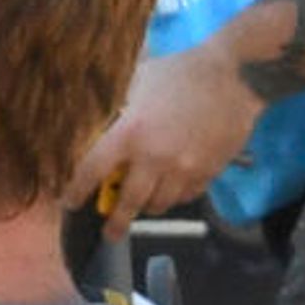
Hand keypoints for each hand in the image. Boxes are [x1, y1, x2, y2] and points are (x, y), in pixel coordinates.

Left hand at [69, 41, 261, 223]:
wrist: (235, 76)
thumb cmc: (181, 72)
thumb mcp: (138, 80)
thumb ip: (117, 106)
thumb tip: (97, 120)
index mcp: (131, 133)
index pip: (93, 171)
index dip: (76, 190)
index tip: (69, 202)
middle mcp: (155, 157)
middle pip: (128, 202)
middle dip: (116, 222)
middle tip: (110, 232)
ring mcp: (184, 168)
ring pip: (160, 204)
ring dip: (148, 207)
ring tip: (143, 205)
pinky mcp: (209, 172)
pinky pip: (186, 196)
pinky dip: (175, 197)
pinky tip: (171, 190)